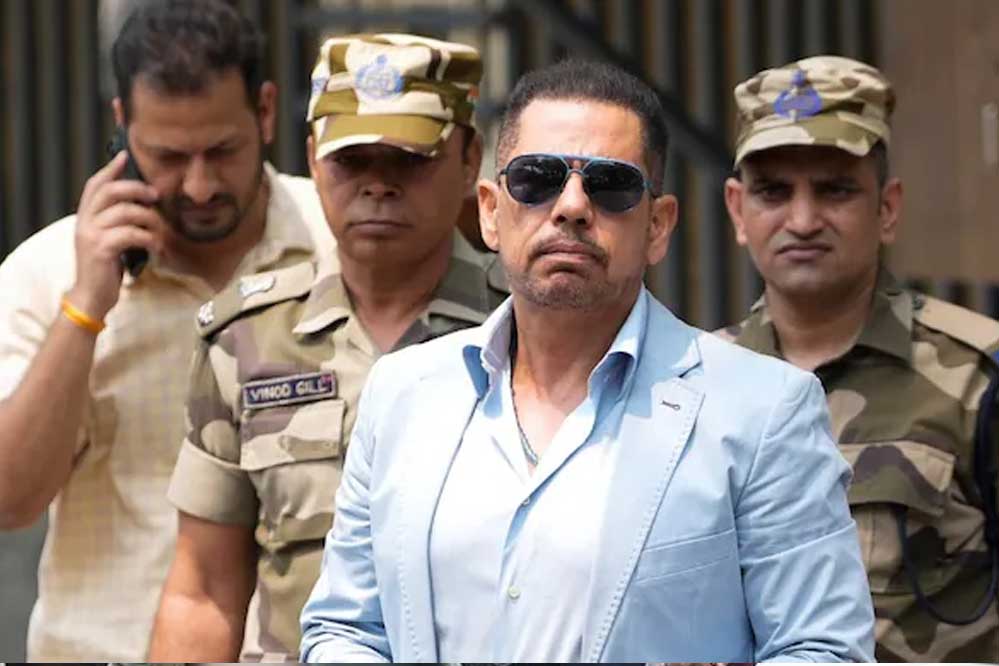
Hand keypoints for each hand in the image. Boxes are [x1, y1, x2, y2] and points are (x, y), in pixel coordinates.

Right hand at [67, 151, 165, 318]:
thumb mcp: (107, 239)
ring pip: (125, 212)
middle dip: (136, 188)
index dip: (110, 169)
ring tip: (159, 231)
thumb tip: (141, 204)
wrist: (92, 296)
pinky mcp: (101, 249)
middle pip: (110, 191)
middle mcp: (84, 222)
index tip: (125, 155)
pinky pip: (130, 234)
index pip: (95, 184)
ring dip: (149, 219)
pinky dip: (149, 238)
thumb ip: (115, 221)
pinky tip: (156, 247)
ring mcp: (91, 234)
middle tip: (155, 195)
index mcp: (85, 217)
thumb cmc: (105, 268)